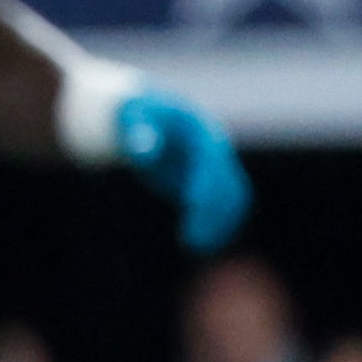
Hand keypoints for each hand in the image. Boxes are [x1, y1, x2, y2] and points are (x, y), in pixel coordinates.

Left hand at [111, 89, 245, 251]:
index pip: (211, 158)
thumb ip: (137, 131)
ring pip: (232, 199)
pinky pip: (223, 207)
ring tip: (195, 247)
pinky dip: (217, 225)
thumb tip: (143, 152)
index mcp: (200, 131)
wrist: (142, 116)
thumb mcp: (130, 117)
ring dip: (219, 224)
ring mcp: (214, 167)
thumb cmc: (132, 114)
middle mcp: (215, 150)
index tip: (192, 204)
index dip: (205, 180)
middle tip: (191, 239)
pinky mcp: (206, 183)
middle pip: (226, 182)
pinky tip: (198, 246)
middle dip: (211, 211)